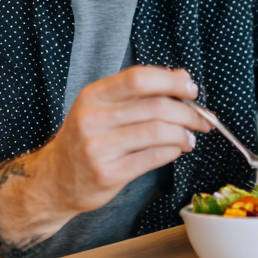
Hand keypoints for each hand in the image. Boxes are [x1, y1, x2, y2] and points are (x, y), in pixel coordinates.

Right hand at [38, 66, 211, 215]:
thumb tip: (181, 80)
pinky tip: (177, 149)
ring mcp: (98, 148)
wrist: (55, 180)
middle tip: (203, 118)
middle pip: (154, 107)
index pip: (138, 78)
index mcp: (93, 95)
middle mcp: (92, 119)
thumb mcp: (100, 108)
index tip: (190, 87)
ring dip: (183, 134)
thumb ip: (135, 94)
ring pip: (157, 133)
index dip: (170, 80)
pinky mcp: (108, 174)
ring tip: (191, 137)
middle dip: (188, 112)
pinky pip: (152, 157)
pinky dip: (173, 151)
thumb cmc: (86, 139)